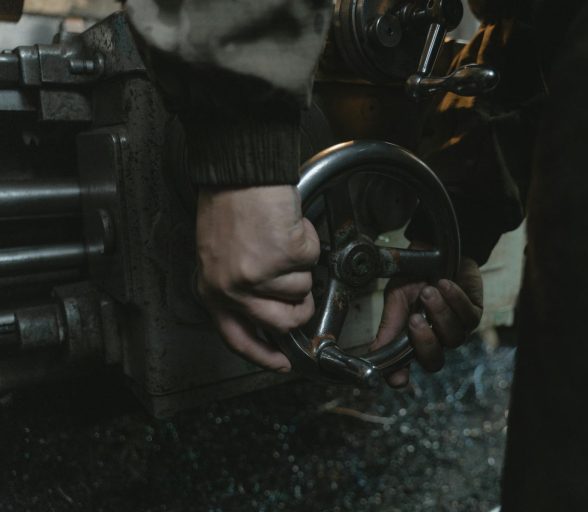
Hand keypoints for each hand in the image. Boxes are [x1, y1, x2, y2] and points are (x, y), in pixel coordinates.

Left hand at [196, 185, 319, 371]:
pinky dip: (307, 240)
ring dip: (301, 264)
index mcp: (213, 291)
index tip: (281, 362)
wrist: (240, 173)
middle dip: (301, 308)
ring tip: (280, 239)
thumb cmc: (230, 206)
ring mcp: (261, 275)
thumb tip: (269, 313)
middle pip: (284, 322)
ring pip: (303, 289)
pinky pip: (313, 259)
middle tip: (300, 286)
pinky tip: (287, 225)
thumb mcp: (219, 258)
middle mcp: (234, 289)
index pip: (238, 339)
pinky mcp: (286, 256)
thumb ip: (237, 290)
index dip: (264, 355)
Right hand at [371, 256, 483, 386]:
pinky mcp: (474, 313)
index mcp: (412, 340)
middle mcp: (436, 340)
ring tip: (429, 290)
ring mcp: (457, 329)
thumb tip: (373, 356)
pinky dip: (455, 299)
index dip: (401, 376)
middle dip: (425, 342)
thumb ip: (389, 326)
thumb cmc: (413, 277)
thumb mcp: (395, 299)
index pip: (406, 368)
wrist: (433, 249)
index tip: (398, 378)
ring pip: (453, 338)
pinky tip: (445, 283)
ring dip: (440, 313)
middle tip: (414, 318)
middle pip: (434, 362)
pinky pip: (468, 316)